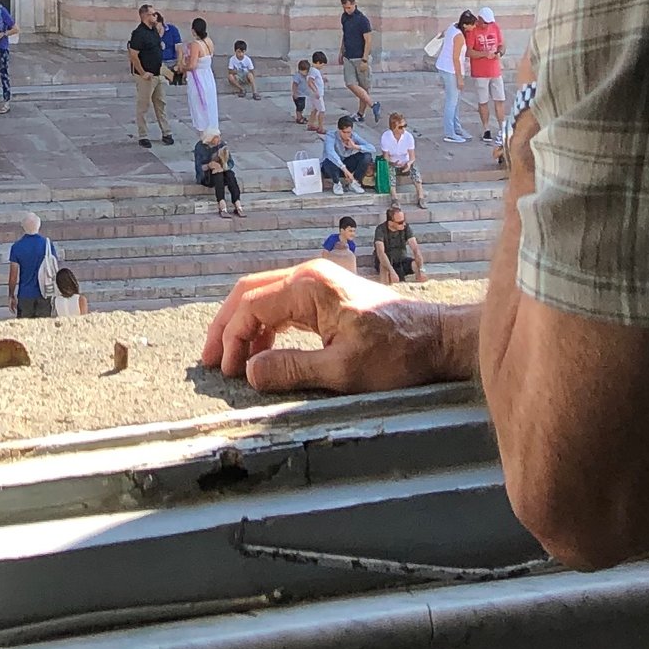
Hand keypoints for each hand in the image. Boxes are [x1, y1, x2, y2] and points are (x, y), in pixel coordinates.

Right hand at [200, 259, 475, 392]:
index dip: (231, 338)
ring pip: (264, 298)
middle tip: (210, 361)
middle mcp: (309, 275)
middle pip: (250, 293)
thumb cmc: (398, 355)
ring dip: (245, 328)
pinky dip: (266, 328)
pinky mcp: (327, 296)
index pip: (251, 305)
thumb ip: (293, 369)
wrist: (438, 340)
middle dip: (227, 327)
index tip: (224, 371)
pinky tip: (263, 354)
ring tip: (233, 362)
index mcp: (309, 286)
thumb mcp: (344, 370)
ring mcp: (319, 283)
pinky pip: (283, 306)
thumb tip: (250, 372)